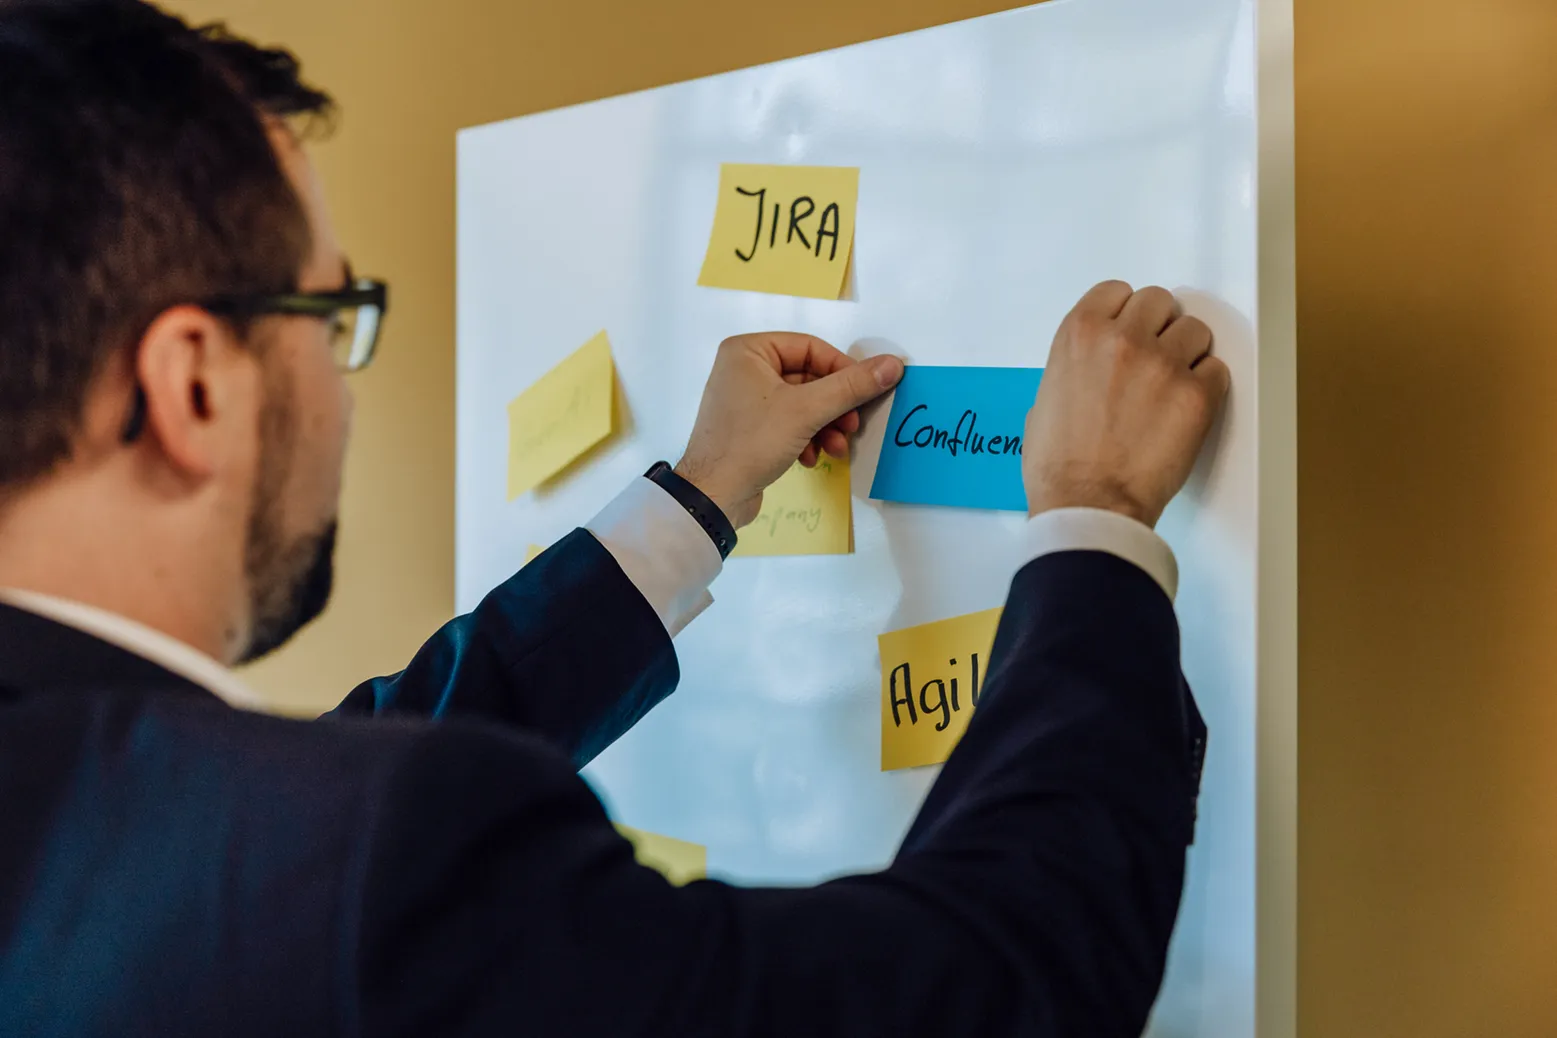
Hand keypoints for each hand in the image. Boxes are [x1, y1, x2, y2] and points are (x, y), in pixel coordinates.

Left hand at [676, 333, 903, 527]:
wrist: (713, 497)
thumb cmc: (752, 443)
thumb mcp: (807, 411)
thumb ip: (852, 386)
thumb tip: (893, 365)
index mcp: (748, 350)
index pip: (811, 348)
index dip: (842, 370)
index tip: (865, 394)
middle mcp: (744, 368)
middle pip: (809, 377)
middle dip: (834, 406)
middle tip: (852, 427)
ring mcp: (746, 400)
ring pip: (802, 404)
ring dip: (825, 426)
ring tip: (835, 449)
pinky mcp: (750, 428)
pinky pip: (789, 422)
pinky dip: (806, 438)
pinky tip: (810, 459)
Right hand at [1023, 281, 1229, 526]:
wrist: (1088, 505)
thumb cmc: (1059, 468)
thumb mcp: (1043, 401)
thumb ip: (1073, 370)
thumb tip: (1089, 372)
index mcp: (1079, 334)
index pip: (1116, 291)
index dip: (1125, 313)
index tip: (1129, 329)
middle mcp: (1122, 339)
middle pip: (1159, 302)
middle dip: (1158, 327)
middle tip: (1154, 358)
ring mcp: (1162, 363)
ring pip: (1194, 330)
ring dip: (1187, 353)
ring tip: (1173, 385)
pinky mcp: (1196, 394)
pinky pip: (1216, 370)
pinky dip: (1206, 386)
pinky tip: (1187, 407)